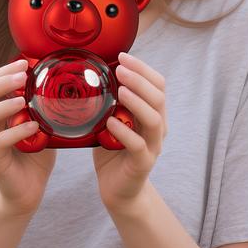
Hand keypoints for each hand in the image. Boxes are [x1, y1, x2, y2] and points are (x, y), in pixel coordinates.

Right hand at [0, 59, 56, 218]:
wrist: (27, 193)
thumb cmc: (35, 156)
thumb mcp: (41, 125)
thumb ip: (44, 108)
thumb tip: (65, 83)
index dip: (3, 71)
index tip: (23, 63)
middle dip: (1, 82)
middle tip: (22, 77)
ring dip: (5, 104)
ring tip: (25, 99)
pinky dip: (17, 131)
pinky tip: (34, 127)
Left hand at [92, 51, 167, 215]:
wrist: (119, 190)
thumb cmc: (113, 151)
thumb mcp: (111, 120)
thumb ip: (108, 101)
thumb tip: (88, 73)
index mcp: (152, 113)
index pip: (157, 85)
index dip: (143, 69)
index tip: (123, 56)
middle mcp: (157, 128)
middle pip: (158, 98)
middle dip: (140, 80)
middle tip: (121, 69)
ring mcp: (152, 147)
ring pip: (153, 120)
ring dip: (137, 102)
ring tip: (121, 90)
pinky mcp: (142, 164)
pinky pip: (138, 146)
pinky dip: (124, 132)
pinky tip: (111, 122)